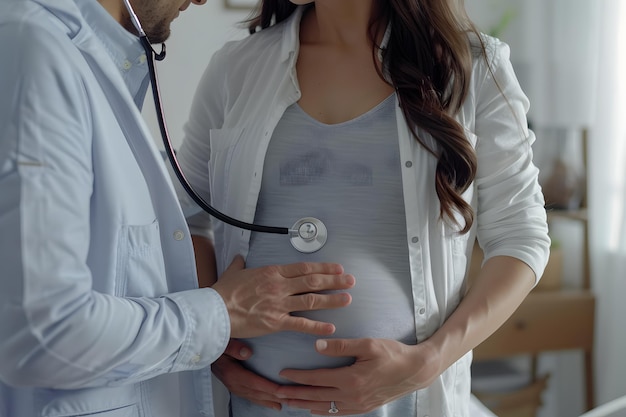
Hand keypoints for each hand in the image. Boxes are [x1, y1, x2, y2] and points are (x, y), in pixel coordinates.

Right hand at [211, 255, 354, 337]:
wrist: (215, 310)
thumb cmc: (223, 292)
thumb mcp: (233, 272)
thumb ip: (239, 265)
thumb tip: (239, 257)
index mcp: (272, 272)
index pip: (304, 268)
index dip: (323, 268)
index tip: (337, 268)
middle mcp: (279, 286)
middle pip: (313, 281)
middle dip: (334, 281)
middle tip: (351, 280)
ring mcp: (279, 304)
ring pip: (311, 300)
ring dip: (332, 299)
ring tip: (348, 298)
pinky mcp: (275, 322)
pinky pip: (301, 324)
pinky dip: (317, 326)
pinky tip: (331, 327)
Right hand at [212, 339, 283, 410]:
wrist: (205, 353)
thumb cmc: (215, 346)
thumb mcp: (223, 343)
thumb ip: (234, 347)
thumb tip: (248, 352)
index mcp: (232, 373)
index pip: (254, 383)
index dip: (269, 388)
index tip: (282, 391)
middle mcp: (234, 383)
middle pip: (257, 393)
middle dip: (274, 397)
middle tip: (290, 399)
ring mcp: (234, 387)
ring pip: (255, 397)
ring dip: (269, 401)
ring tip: (283, 404)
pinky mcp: (235, 387)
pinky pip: (251, 397)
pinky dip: (262, 401)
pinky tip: (272, 404)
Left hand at [275, 338, 441, 414]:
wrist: (415, 371)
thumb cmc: (393, 354)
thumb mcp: (368, 344)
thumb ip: (341, 345)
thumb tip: (317, 345)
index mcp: (351, 379)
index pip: (317, 378)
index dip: (298, 376)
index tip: (283, 373)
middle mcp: (352, 396)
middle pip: (316, 397)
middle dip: (294, 395)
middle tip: (275, 393)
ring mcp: (358, 405)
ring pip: (324, 408)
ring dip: (304, 405)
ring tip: (289, 403)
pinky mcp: (364, 407)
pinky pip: (337, 413)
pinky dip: (322, 411)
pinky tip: (313, 409)